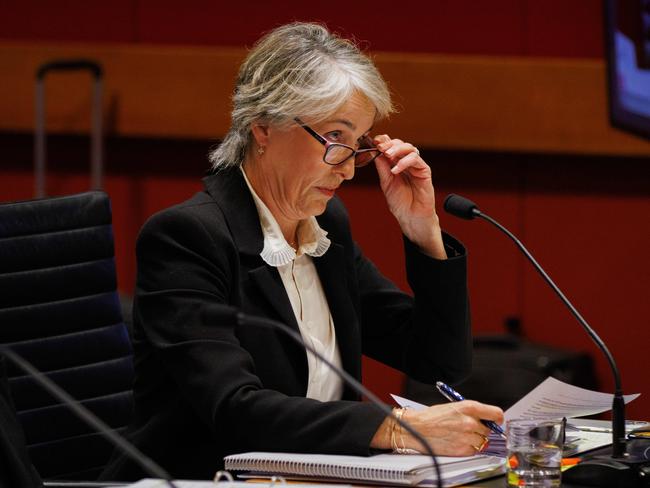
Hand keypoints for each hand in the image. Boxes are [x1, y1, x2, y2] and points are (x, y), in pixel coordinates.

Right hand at [370, 401, 503, 455]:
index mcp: (468, 407)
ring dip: (475, 440)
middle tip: (470, 428)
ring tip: (461, 435)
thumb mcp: (453, 406)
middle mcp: (470, 422)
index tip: (496, 421)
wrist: (416, 428)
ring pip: (483, 441)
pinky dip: (468, 448)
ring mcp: (467, 437)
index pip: (496, 414)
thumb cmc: (431, 417)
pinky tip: (457, 441)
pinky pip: (474, 451)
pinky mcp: (462, 450)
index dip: (497, 419)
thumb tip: (487, 418)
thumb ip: (472, 412)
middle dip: (482, 429)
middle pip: (489, 429)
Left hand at [373, 135, 445, 258]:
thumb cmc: (400, 203)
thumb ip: (382, 168)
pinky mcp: (425, 171)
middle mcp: (407, 163)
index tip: (373, 142)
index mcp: (397, 164)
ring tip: (388, 156)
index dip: (383, 141)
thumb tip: (376, 152)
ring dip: (397, 149)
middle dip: (389, 143)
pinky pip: (416, 160)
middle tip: (380, 147)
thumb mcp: (386, 183)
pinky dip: (404, 162)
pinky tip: (396, 170)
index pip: (391, 146)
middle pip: (400, 143)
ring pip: (409, 148)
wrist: (411, 217)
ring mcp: (416, 166)